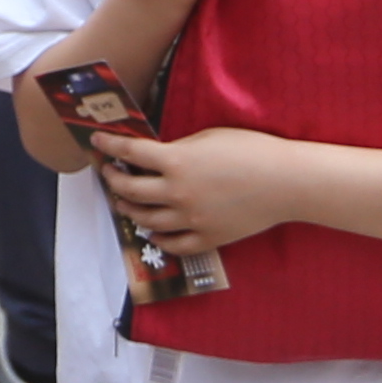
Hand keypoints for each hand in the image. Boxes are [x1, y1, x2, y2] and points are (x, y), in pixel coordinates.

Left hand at [89, 120, 310, 255]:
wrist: (285, 183)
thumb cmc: (250, 150)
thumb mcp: (207, 138)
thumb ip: (178, 149)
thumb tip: (157, 156)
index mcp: (176, 162)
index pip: (129, 153)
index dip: (108, 147)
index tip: (96, 143)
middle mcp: (177, 193)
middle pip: (130, 190)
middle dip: (114, 181)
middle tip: (110, 175)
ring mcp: (191, 219)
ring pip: (146, 220)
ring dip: (130, 210)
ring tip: (126, 202)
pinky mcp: (207, 238)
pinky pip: (172, 244)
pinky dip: (158, 238)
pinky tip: (152, 231)